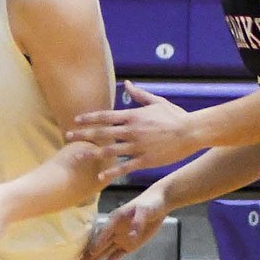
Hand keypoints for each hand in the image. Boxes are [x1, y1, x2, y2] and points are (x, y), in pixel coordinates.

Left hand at [67, 81, 195, 181]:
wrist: (191, 132)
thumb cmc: (175, 115)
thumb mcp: (157, 101)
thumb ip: (139, 95)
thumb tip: (127, 83)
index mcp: (133, 116)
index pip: (106, 116)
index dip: (89, 118)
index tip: (76, 120)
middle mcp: (132, 130)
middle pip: (102, 133)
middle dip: (83, 135)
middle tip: (67, 136)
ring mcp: (137, 146)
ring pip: (110, 151)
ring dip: (92, 154)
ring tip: (77, 157)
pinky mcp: (145, 160)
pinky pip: (125, 167)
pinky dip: (111, 171)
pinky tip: (100, 176)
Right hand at [80, 189, 168, 259]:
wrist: (158, 205)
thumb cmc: (149, 204)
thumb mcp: (144, 210)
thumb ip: (138, 222)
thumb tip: (132, 236)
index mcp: (115, 219)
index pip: (104, 232)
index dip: (98, 242)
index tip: (90, 252)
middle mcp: (114, 230)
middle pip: (100, 243)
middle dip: (90, 254)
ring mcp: (120, 238)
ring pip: (105, 251)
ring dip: (95, 259)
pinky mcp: (128, 245)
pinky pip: (117, 256)